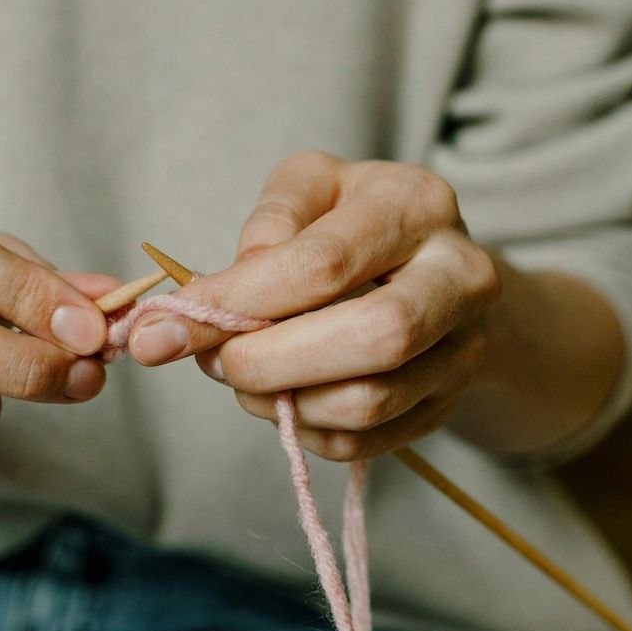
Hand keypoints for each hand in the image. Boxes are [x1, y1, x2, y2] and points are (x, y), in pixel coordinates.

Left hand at [129, 152, 500, 461]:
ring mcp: (463, 349)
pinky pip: (364, 442)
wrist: (433, 271)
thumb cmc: (354, 221)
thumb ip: (267, 226)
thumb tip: (217, 297)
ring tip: (242, 376)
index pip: (323, 265)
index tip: (168, 325)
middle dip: (270, 362)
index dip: (238, 301)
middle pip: (373, 338)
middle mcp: (460, 277)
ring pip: (367, 402)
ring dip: (281, 401)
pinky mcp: (445, 404)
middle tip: (213, 361)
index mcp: (417, 205)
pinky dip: (304, 430)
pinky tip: (282, 397)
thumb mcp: (310, 188)